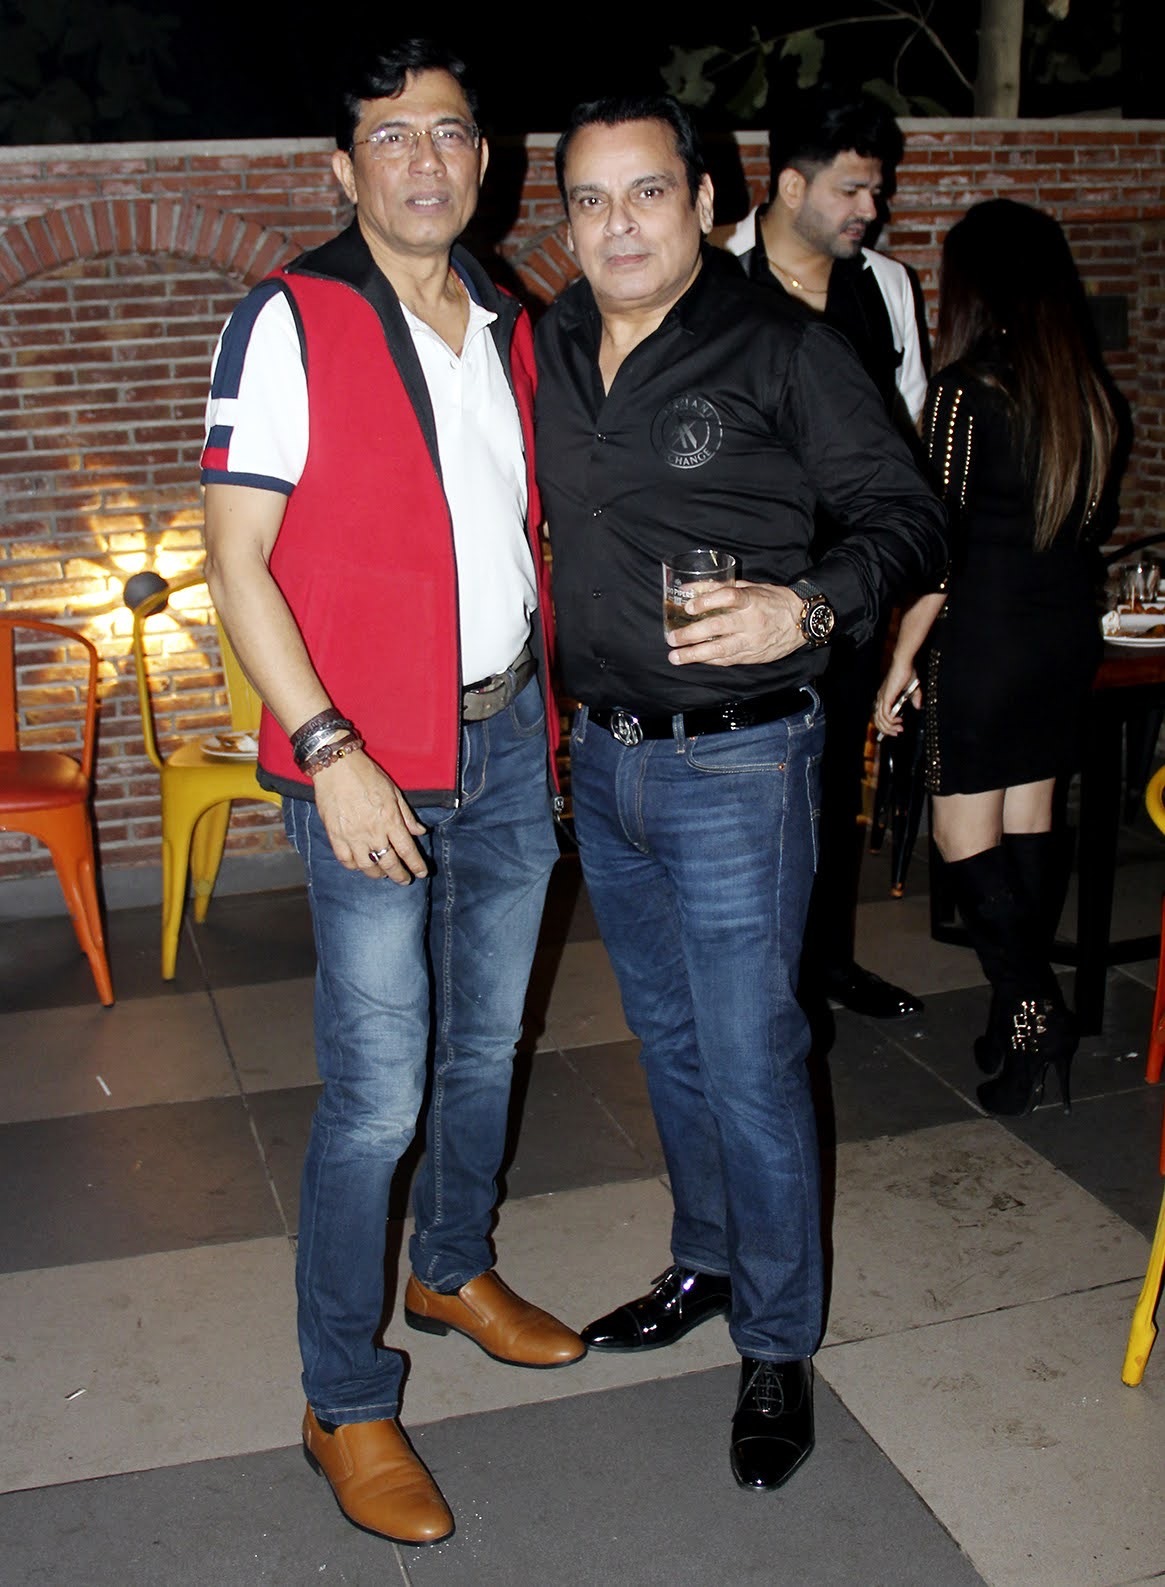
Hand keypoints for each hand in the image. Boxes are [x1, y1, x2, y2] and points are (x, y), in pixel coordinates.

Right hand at [312, 749, 427, 884]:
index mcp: (390, 820)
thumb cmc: (367, 775)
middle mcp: (373, 832)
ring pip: (367, 867)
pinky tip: (360, 865)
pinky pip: (345, 860)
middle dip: (399, 875)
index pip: (407, 850)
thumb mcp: (393, 792)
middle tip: (404, 880)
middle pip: (389, 863)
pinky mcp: (335, 836)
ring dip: (377, 874)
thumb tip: (420, 832)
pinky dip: (354, 866)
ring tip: (382, 873)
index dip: (416, 865)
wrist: (336, 767)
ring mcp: (352, 836)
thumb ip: (407, 815)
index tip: (421, 873)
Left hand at [666, 581, 806, 666]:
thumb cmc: (772, 600)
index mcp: (752, 599)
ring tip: (675, 657)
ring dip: (695, 654)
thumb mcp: (750, 587)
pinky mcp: (753, 656)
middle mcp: (751, 621)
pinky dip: (709, 660)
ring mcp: (752, 641)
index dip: (707, 601)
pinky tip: (695, 659)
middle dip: (691, 634)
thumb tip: (689, 587)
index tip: (688, 606)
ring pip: (720, 650)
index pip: (728, 597)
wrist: (801, 622)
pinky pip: (727, 660)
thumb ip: (720, 587)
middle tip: (672, 638)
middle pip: (718, 627)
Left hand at [873, 658, 921, 738]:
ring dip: (890, 727)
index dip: (886, 725)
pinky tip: (898, 721)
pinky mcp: (886, 697)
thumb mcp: (912, 688)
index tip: (896, 729)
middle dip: (887, 730)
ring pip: (880, 719)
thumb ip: (915, 698)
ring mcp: (882, 698)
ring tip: (899, 729)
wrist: (904, 663)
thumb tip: (918, 706)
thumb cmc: (906, 672)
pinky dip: (891, 721)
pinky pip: (885, 714)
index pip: (879, 716)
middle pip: (877, 720)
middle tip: (897, 732)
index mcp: (884, 697)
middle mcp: (881, 699)